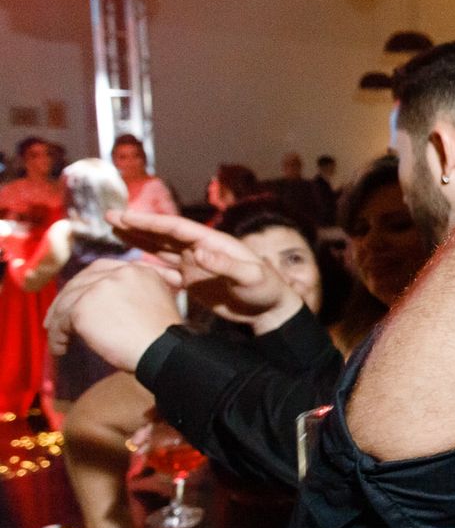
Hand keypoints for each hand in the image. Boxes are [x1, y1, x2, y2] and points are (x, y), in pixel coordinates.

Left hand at [43, 259, 180, 371]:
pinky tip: (61, 348)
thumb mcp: (160, 302)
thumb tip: (117, 303)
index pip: (102, 269)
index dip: (88, 283)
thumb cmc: (165, 337)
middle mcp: (117, 273)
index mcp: (137, 270)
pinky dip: (58, 336)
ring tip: (59, 339)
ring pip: (67, 301)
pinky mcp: (83, 307)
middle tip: (57, 318)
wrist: (164, 351)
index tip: (81, 299)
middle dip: (66, 300)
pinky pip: (61, 321)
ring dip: (59, 321)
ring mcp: (98, 288)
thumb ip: (139, 292)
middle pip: (80, 281)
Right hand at [107, 210, 297, 331]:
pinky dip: (147, 266)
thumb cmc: (267, 291)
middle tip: (108, 216)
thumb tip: (199, 253)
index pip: (175, 227)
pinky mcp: (193, 281)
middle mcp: (200, 249)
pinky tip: (129, 264)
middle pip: (163, 233)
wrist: (272, 311)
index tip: (125, 216)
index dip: (149, 221)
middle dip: (136, 225)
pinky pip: (165, 271)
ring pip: (160, 249)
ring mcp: (195, 265)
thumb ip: (226, 266)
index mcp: (213, 242)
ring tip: (114, 230)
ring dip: (138, 240)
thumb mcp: (250, 277)